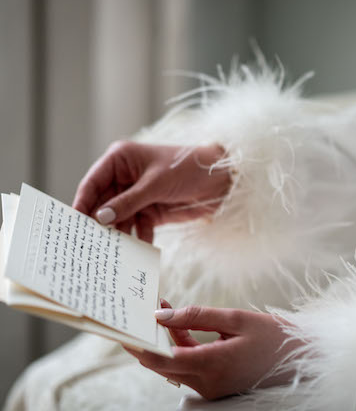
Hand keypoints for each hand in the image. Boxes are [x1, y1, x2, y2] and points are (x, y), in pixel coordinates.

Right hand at [73, 141, 231, 241]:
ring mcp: (137, 196)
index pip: (93, 182)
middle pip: (103, 204)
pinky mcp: (151, 211)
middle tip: (88, 245)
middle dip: (98, 224)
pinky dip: (136, 239)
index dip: (82, 202)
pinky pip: (137, 228)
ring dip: (116, 235)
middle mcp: (125, 177)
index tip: (74, 224)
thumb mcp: (155, 183)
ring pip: (118, 219)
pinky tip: (133, 255)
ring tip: (109, 255)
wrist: (223, 179)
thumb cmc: (189, 168)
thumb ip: (128, 202)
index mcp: (121, 159)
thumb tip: (99, 217)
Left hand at [124, 301, 301, 399]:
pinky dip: (180, 349)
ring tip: (163, 309)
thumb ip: (197, 316)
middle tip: (139, 311)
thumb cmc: (274, 337)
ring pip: (174, 365)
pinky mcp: (215, 384)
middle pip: (162, 364)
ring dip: (164, 341)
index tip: (123, 325)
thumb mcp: (236, 319)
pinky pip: (189, 367)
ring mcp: (211, 387)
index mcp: (212, 365)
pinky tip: (179, 327)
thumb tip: (162, 315)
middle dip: (147, 338)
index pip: (160, 359)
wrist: (301, 359)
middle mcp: (207, 382)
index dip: (137, 343)